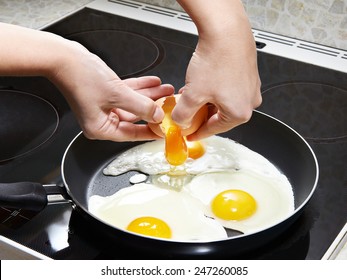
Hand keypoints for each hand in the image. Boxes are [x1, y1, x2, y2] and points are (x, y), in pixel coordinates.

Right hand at [50, 43, 173, 140]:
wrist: (63, 57)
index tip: (165, 129)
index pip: (132, 134)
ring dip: (149, 95)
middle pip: (135, 117)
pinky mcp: (105, 93)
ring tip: (166, 89)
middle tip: (169, 104)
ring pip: (132, 103)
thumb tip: (157, 115)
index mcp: (101, 129)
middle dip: (153, 107)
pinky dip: (139, 88)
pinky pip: (126, 93)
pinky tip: (153, 83)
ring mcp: (103, 106)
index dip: (151, 131)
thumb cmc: (80, 78)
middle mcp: (102, 120)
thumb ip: (140, 107)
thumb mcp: (117, 95)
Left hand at [173, 0, 261, 140]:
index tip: (190, 134)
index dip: (197, 133)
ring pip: (223, 102)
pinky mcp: (248, 74)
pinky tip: (202, 83)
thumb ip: (184, 114)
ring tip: (191, 96)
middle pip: (220, 116)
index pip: (214, 130)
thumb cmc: (217, 60)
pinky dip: (213, 90)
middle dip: (200, 115)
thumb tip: (181, 121)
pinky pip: (228, 89)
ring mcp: (250, 87)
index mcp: (239, 113)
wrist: (226, 31)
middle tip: (187, 114)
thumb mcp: (193, 95)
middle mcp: (249, 102)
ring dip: (206, 101)